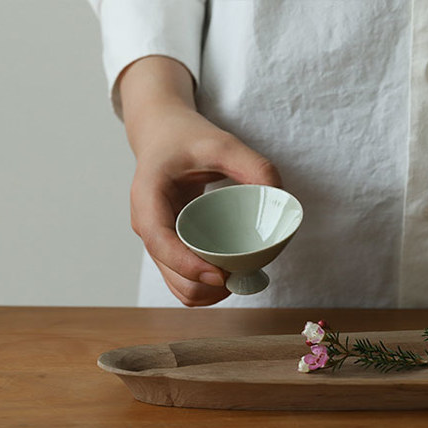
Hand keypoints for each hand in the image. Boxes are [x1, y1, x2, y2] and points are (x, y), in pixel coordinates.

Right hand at [119, 56, 281, 305]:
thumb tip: (281, 199)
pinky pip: (183, 281)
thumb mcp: (221, 143)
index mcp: (147, 197)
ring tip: (242, 276)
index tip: (221, 275)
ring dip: (208, 292)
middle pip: (172, 274)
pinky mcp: (168, 247)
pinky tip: (230, 275)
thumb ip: (254, 165)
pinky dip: (205, 288)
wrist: (164, 135)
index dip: (187, 265)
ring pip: (178, 286)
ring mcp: (156, 241)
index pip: (159, 242)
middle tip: (246, 272)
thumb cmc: (186, 138)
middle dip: (207, 285)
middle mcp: (146, 225)